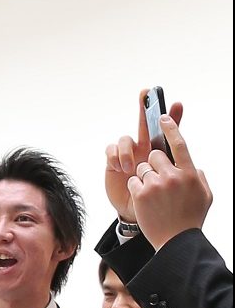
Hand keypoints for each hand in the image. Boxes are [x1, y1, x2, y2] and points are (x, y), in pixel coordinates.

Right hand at [104, 94, 184, 222]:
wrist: (141, 215)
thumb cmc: (160, 201)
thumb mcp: (176, 189)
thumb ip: (185, 179)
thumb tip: (196, 168)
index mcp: (162, 153)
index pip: (168, 132)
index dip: (173, 118)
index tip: (178, 104)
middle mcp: (145, 149)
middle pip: (144, 123)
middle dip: (144, 106)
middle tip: (146, 92)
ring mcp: (128, 155)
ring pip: (127, 138)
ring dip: (128, 151)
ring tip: (132, 168)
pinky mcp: (113, 162)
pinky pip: (111, 148)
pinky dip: (116, 156)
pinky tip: (122, 169)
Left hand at [128, 116, 212, 248]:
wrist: (175, 241)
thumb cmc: (190, 218)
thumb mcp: (204, 195)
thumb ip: (198, 177)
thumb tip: (192, 165)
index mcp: (190, 173)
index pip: (180, 144)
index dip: (171, 127)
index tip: (163, 115)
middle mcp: (174, 176)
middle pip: (155, 156)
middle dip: (153, 165)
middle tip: (158, 182)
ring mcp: (157, 184)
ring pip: (142, 168)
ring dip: (144, 179)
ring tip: (154, 197)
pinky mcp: (141, 193)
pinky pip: (133, 181)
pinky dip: (136, 190)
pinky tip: (145, 203)